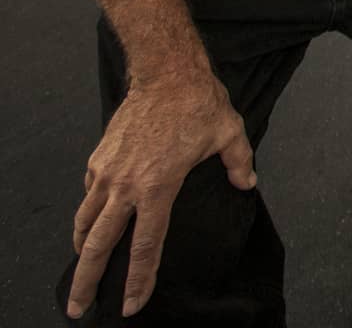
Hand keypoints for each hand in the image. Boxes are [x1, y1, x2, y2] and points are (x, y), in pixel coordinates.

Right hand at [67, 71, 254, 318]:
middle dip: (87, 281)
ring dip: (81, 250)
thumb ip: (240, 164)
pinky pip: (88, 195)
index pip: (146, 246)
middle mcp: (126, 185)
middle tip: (79, 307)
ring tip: (81, 270)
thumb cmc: (199, 104)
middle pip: (100, 245)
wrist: (165, 72)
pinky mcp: (98, 158)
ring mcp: (107, 172)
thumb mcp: (230, 134)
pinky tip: (92, 223)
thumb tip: (248, 184)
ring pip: (85, 222)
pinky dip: (87, 214)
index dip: (139, 280)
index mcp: (158, 187)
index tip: (132, 304)